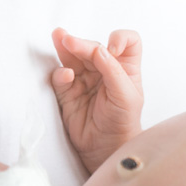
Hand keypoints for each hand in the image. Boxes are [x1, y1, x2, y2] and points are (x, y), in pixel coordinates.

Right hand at [50, 27, 143, 174]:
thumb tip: (98, 49)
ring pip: (74, 56)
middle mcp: (105, 69)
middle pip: (93, 47)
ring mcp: (85, 79)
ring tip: (59, 37)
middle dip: (83, 43)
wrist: (105, 149)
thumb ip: (113, 71)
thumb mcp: (126, 96)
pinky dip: (61, 73)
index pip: (127, 42)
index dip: (120, 39)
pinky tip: (66, 75)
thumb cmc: (123, 122)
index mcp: (125, 68)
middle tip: (70, 41)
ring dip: (65, 46)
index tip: (112, 49)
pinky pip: (61, 76)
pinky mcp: (68, 91)